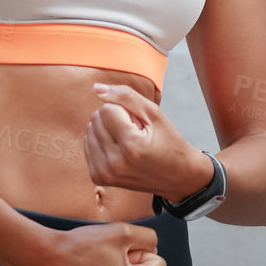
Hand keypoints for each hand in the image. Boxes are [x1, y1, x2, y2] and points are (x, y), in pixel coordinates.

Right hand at [15, 220, 165, 265]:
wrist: (45, 259)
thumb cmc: (82, 246)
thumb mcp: (124, 231)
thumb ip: (149, 237)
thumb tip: (153, 247)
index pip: (157, 262)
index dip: (140, 250)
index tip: (119, 248)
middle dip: (129, 263)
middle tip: (106, 255)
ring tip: (95, 264)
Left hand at [83, 83, 214, 201]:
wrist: (177, 176)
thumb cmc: (169, 142)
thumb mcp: (155, 114)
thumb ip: (126, 96)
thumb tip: (96, 88)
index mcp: (131, 146)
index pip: (107, 108)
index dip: (125, 111)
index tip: (140, 125)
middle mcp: (114, 163)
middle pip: (96, 119)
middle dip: (115, 119)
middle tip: (136, 133)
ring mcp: (104, 173)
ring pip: (90, 130)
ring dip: (107, 130)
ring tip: (128, 142)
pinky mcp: (98, 177)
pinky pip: (88, 145)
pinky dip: (102, 142)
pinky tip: (119, 150)